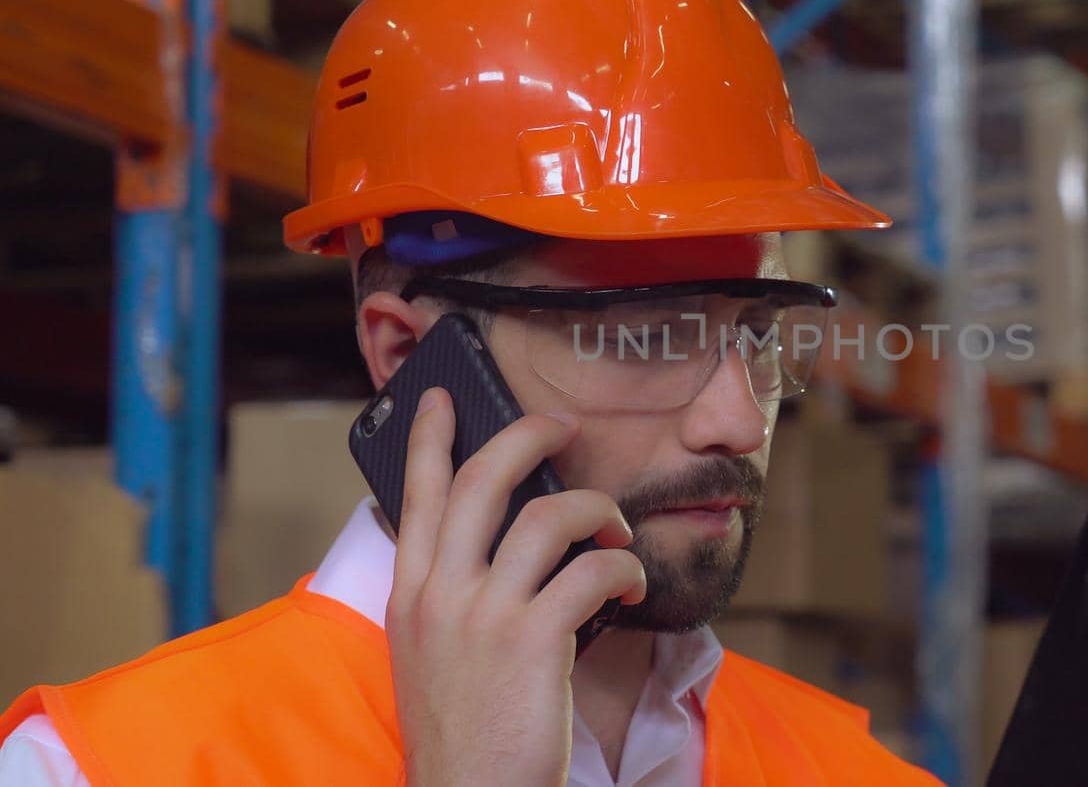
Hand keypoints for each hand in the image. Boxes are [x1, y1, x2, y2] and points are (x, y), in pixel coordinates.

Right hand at [386, 387, 646, 786]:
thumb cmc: (466, 733)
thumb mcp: (432, 657)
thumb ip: (454, 599)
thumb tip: (506, 547)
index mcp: (410, 597)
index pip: (416, 497)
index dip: (431, 439)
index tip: (444, 398)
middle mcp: (440, 596)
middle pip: (481, 480)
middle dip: (527, 437)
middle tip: (563, 426)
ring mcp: (484, 615)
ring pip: (548, 514)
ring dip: (599, 509)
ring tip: (618, 531)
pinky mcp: (533, 640)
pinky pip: (593, 570)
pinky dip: (625, 568)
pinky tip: (632, 585)